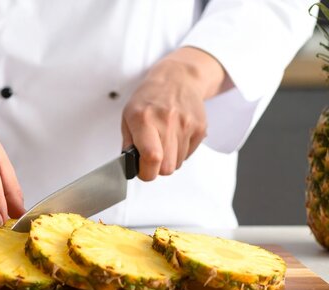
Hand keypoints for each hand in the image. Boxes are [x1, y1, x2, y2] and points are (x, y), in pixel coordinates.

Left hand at [121, 47, 230, 179]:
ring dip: (169, 159)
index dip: (146, 172)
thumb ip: (128, 143)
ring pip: (177, 164)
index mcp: (144, 118)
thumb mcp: (128, 116)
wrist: (177, 79)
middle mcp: (167, 120)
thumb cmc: (149, 98)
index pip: (151, 157)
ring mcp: (186, 124)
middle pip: (166, 168)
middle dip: (157, 168)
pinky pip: (188, 155)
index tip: (142, 171)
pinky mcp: (200, 128)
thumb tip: (130, 166)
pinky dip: (180, 151)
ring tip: (164, 141)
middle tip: (152, 157)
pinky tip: (175, 136)